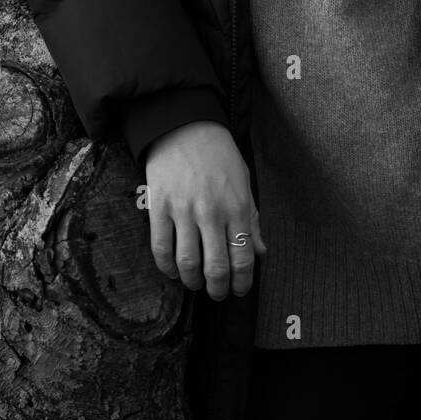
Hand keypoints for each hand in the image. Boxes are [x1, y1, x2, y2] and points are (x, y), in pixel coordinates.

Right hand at [144, 121, 266, 301]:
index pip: (243, 258)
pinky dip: (167, 267)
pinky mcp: (159, 206)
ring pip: (187, 263)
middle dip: (217, 289)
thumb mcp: (244, 182)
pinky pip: (161, 248)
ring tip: (195, 284)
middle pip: (216, 267)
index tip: (238, 290)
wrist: (184, 126)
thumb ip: (252, 218)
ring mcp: (183, 210)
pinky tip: (173, 271)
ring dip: (192, 282)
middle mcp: (212, 212)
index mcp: (237, 206)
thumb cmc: (218, 154)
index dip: (241, 283)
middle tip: (216, 294)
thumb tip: (260, 251)